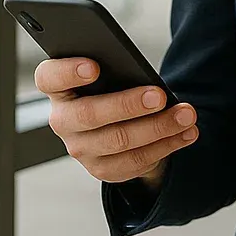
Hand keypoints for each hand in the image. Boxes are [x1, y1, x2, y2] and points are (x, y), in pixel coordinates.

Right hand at [36, 57, 197, 186]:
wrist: (116, 123)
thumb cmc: (112, 86)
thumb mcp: (109, 72)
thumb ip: (114, 66)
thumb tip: (140, 71)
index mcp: (58, 88)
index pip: (49, 78)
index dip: (68, 72)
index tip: (95, 66)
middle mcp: (62, 120)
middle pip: (90, 115)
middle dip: (128, 105)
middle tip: (159, 95)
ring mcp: (80, 148)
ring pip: (119, 141)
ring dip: (158, 128)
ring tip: (186, 114)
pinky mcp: (102, 169)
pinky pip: (135, 161)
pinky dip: (166, 146)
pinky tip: (186, 133)